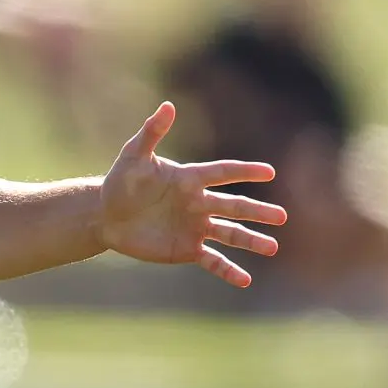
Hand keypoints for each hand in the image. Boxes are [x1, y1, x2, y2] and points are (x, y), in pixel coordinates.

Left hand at [97, 102, 286, 288]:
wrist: (105, 216)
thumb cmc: (119, 182)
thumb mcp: (133, 156)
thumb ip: (152, 133)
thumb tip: (167, 106)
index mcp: (190, 180)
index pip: (223, 173)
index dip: (245, 171)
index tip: (269, 172)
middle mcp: (198, 203)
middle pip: (234, 207)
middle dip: (258, 212)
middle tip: (282, 217)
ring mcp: (195, 227)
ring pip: (230, 234)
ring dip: (251, 241)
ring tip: (273, 248)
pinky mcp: (186, 249)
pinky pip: (212, 260)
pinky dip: (228, 270)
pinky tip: (245, 280)